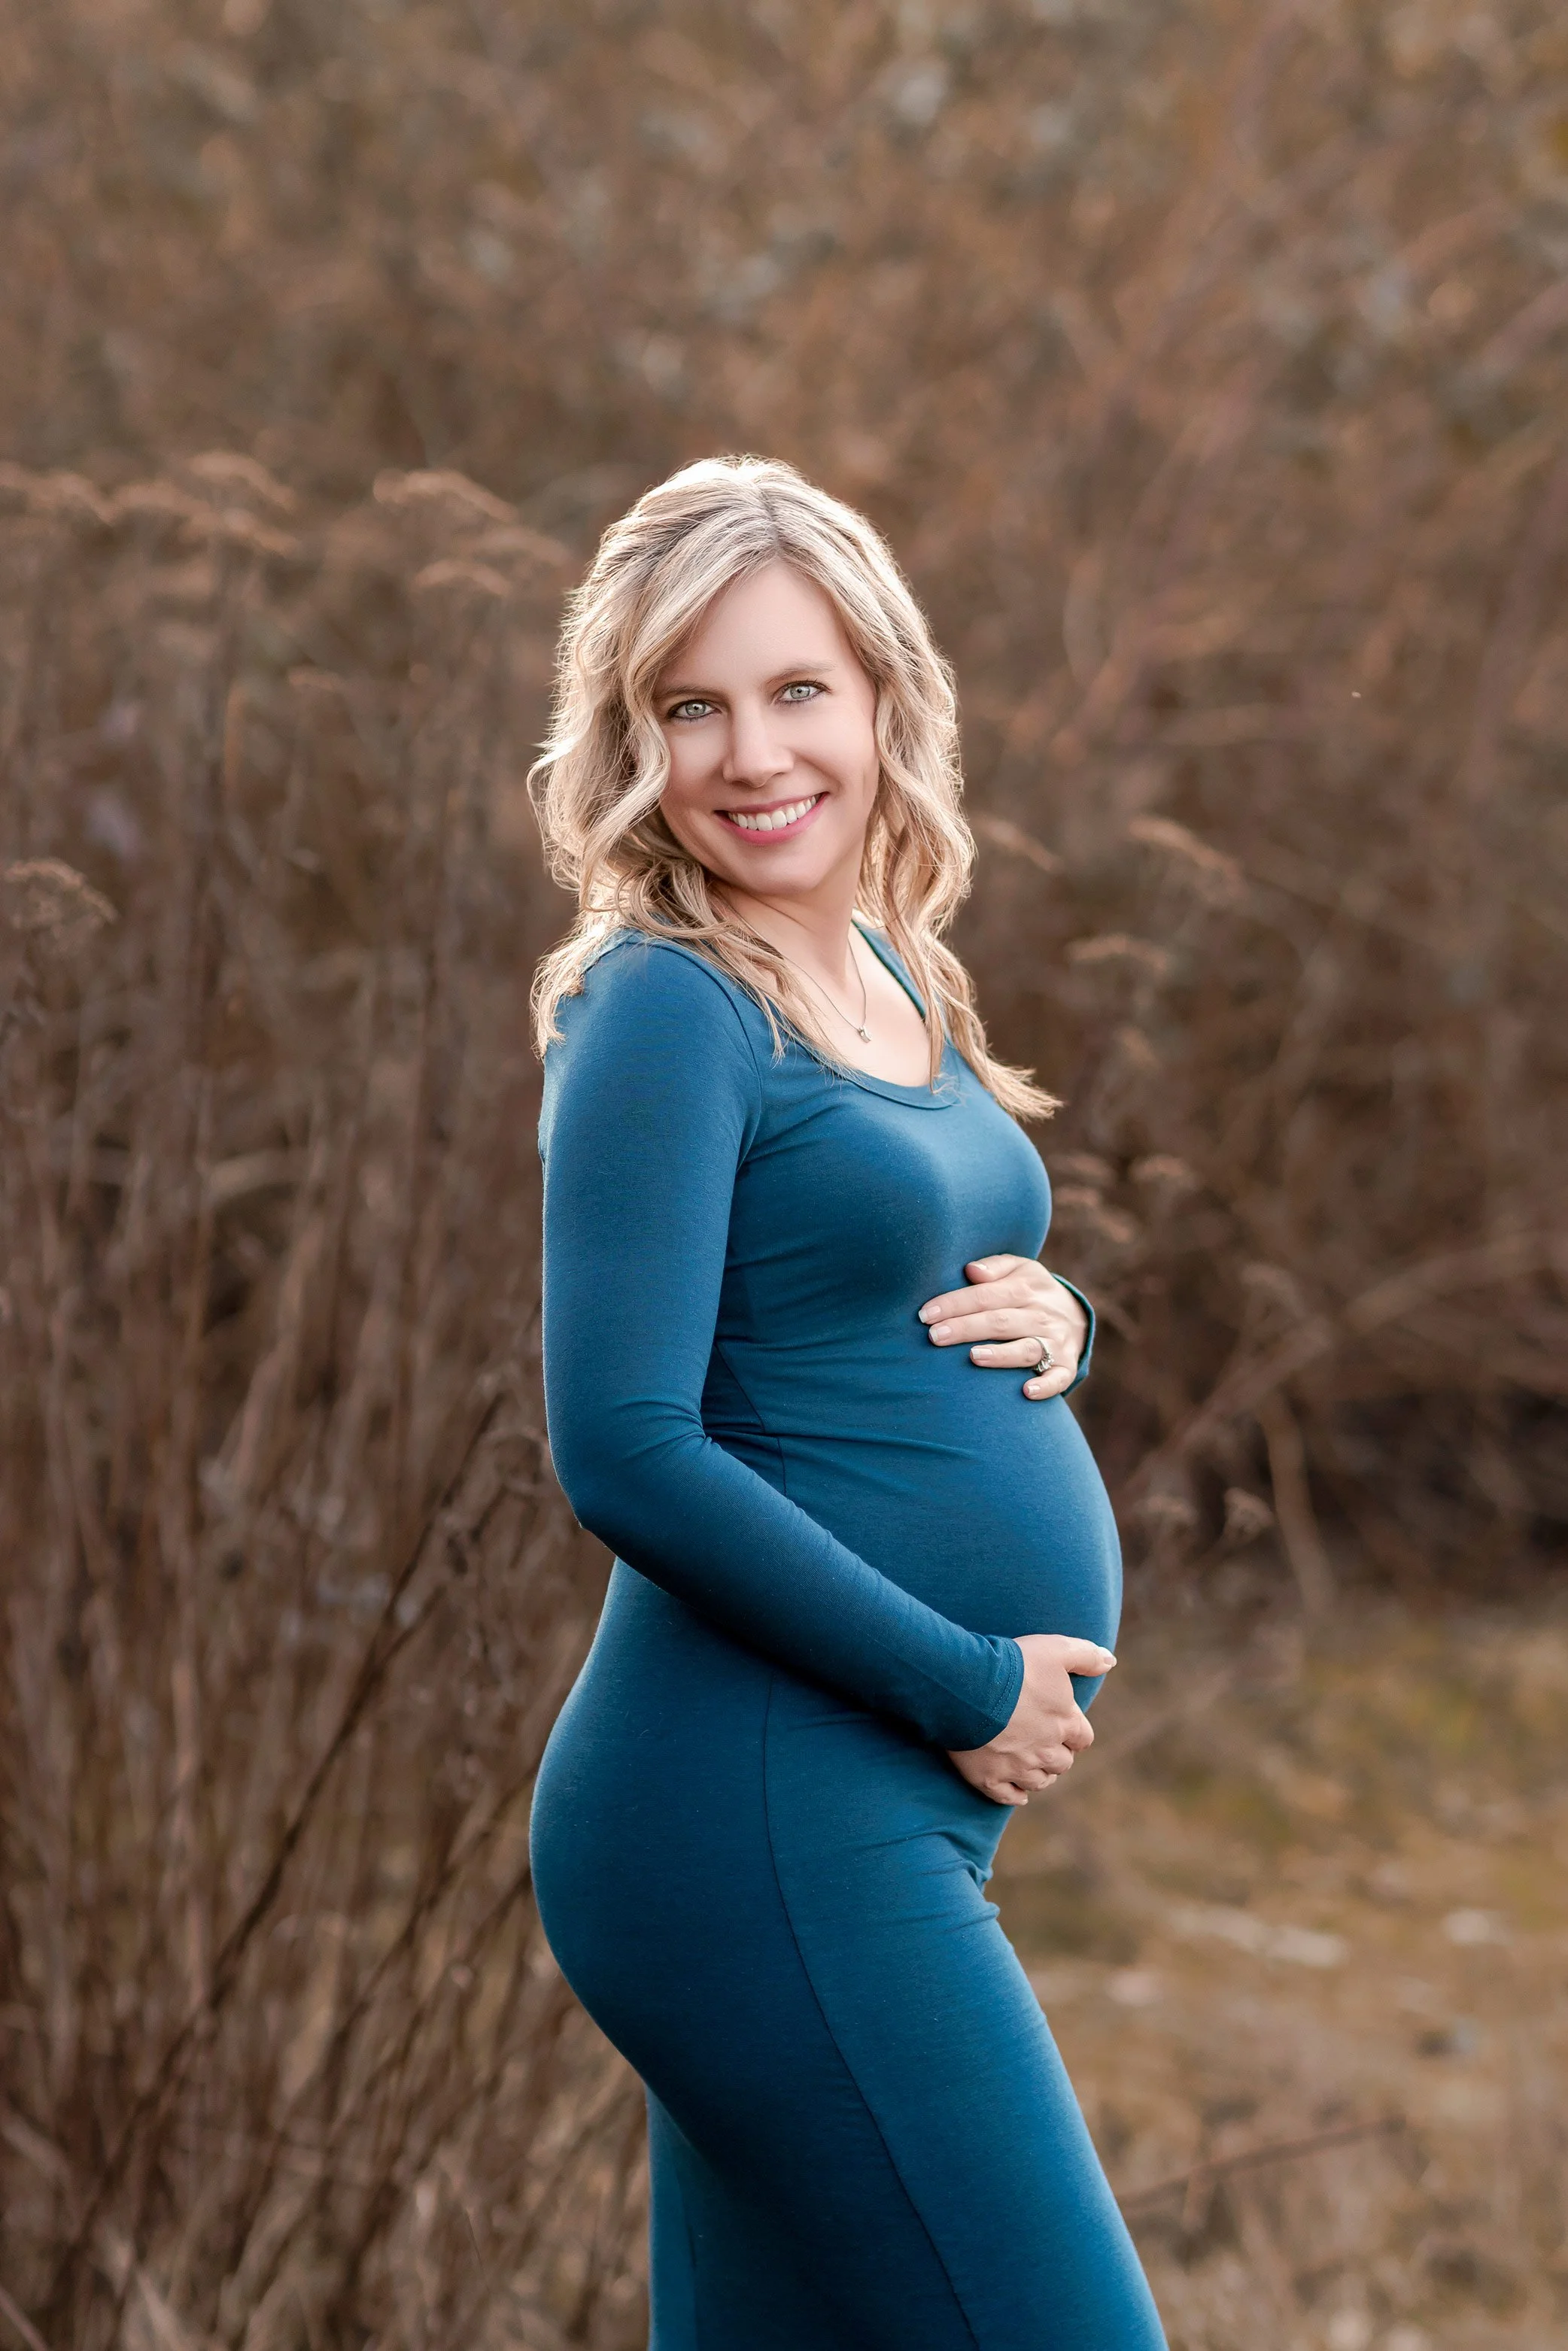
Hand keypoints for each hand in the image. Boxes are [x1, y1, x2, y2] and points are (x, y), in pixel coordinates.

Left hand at [918, 1255, 1088, 1399]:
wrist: (1076, 1315)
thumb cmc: (1031, 1291)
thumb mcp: (1020, 1269)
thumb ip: (995, 1267)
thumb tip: (971, 1270)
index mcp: (1026, 1288)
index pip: (985, 1295)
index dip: (955, 1304)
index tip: (926, 1314)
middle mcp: (1041, 1315)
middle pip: (1000, 1322)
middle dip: (966, 1328)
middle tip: (934, 1336)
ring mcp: (1055, 1342)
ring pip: (1027, 1349)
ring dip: (1001, 1355)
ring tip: (973, 1357)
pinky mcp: (1066, 1366)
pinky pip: (1059, 1378)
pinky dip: (1045, 1386)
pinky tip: (1026, 1392)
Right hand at [947, 1634, 1114, 1804]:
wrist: (968, 1686)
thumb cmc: (1013, 1666)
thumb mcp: (1055, 1649)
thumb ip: (1086, 1655)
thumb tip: (1110, 1662)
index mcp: (1065, 1723)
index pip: (1083, 1738)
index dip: (1075, 1733)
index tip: (1065, 1728)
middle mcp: (1046, 1751)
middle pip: (1062, 1763)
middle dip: (1057, 1755)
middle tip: (1045, 1744)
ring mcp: (1018, 1768)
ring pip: (1039, 1782)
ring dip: (1039, 1775)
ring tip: (1031, 1764)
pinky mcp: (990, 1778)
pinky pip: (1009, 1797)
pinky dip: (1016, 1796)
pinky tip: (1018, 1793)